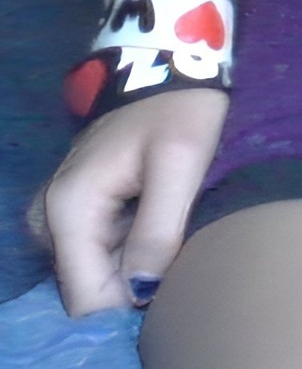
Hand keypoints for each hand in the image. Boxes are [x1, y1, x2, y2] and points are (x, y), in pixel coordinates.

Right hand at [27, 88, 228, 316]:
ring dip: (138, 266)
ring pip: (99, 272)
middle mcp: (53, 215)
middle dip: (135, 285)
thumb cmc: (180, 108)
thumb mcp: (181, 162)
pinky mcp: (80, 208)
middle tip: (181, 255)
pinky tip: (162, 225)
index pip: (87, 299)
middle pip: (91, 288)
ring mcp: (63, 212)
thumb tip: (140, 291)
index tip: (173, 288)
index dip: (130, 304)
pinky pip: (103, 251)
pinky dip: (134, 248)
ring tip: (176, 234)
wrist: (171, 64)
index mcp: (69, 208)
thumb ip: (158, 230)